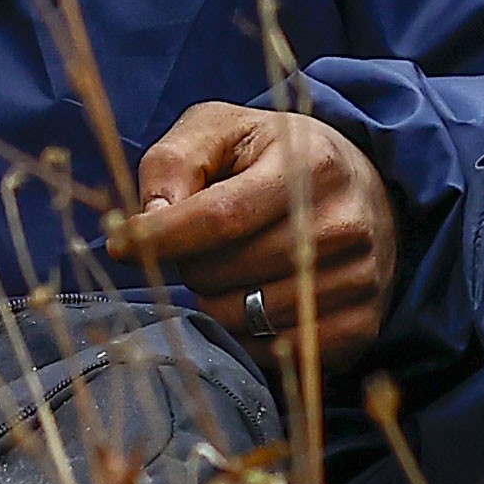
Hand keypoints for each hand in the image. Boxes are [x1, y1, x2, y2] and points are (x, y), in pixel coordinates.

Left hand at [110, 104, 393, 366]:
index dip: (161, 237)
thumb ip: (175, 162)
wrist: (364, 188)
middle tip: (201, 245)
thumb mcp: (222, 131)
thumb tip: (148, 219)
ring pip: (244, 319)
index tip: (119, 245)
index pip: (221, 217)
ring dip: (215, 301)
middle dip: (190, 264)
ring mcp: (359, 279)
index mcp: (309, 164)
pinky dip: (249, 336)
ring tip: (231, 270)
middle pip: (224, 273)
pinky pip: (278, 352)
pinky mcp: (364, 324)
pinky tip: (254, 303)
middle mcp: (343, 224)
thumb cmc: (275, 156)